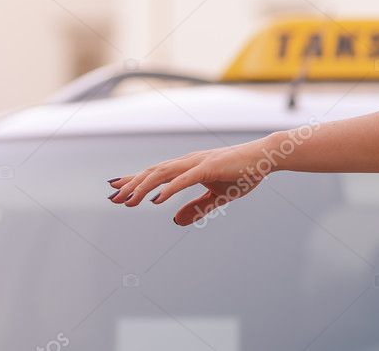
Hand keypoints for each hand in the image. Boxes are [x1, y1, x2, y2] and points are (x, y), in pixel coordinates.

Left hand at [107, 138, 271, 225]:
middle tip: (112, 197)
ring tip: (127, 201)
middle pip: (154, 172)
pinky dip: (168, 189)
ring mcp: (198, 163)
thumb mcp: (218, 197)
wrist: (266, 158)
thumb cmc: (245, 173)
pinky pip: (184, 179)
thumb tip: (175, 221)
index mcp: (190, 167)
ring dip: (143, 187)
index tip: (116, 188)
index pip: (157, 173)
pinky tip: (155, 200)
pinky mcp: (209, 168)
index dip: (135, 180)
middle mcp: (190, 162)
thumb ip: (196, 208)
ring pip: (163, 174)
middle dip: (132, 184)